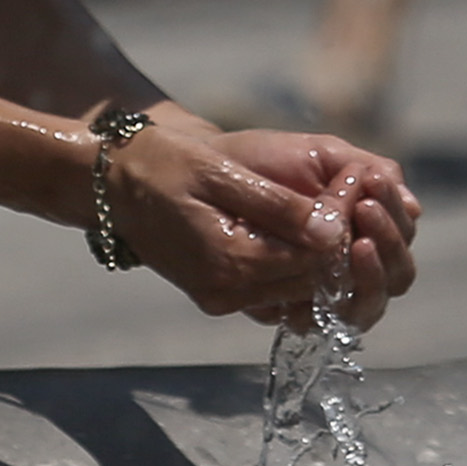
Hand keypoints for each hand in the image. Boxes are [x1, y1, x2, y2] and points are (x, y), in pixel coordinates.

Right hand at [114, 122, 419, 328]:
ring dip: (319, 253)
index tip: (353, 179)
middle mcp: (228, 292)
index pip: (315, 258)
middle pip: (312, 280)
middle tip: (351, 192)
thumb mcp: (221, 174)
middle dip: (338, 241)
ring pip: (298, 289)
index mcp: (231, 261)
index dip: (343, 222)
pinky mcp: (218, 295)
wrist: (113, 184)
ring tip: (327, 206)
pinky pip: (274, 288)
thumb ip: (279, 206)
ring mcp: (222, 299)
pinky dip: (294, 262)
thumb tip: (333, 231)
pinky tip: (297, 228)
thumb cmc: (165, 166)